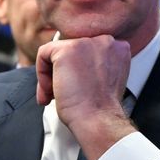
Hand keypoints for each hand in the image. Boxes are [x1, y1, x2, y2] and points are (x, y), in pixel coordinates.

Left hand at [36, 35, 134, 159]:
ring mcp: (86, 43)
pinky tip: (50, 91)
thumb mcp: (104, 78)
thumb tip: (74, 62)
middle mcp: (106, 40)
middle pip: (70, 49)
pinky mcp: (67, 49)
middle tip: (59, 93)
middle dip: (61, 72)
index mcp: (118, 48)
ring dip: (50, 76)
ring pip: (55, 52)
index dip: (76, 69)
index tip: (75, 86)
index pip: (85, 49)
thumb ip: (95, 63)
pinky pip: (43, 53)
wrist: (98, 119)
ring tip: (53, 95)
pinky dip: (41, 73)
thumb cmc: (99, 108)